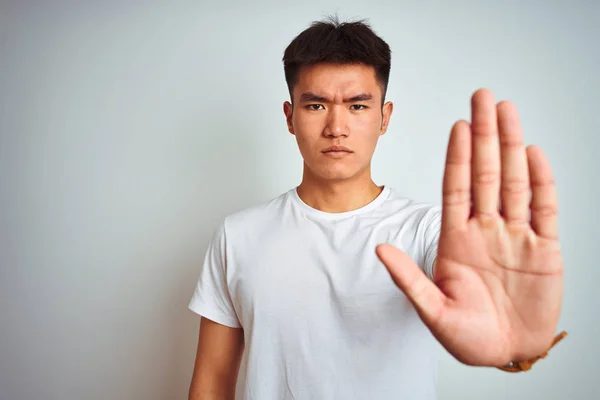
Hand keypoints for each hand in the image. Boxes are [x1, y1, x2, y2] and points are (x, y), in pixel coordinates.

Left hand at [376, 88, 563, 366]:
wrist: (506, 354)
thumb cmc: (468, 336)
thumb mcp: (432, 311)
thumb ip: (408, 279)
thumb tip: (378, 249)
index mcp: (456, 239)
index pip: (456, 186)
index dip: (457, 155)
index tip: (457, 124)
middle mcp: (486, 230)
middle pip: (486, 172)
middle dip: (484, 134)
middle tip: (483, 96)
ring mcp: (516, 237)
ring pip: (515, 181)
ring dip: (512, 145)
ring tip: (507, 111)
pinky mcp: (545, 251)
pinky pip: (544, 209)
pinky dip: (542, 181)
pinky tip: (534, 153)